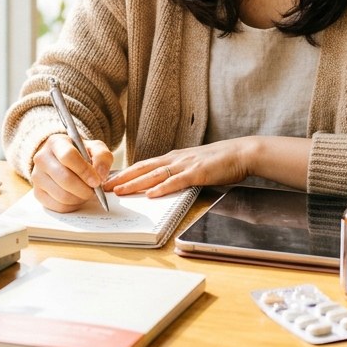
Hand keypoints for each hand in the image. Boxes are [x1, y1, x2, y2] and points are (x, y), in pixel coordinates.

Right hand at [31, 134, 112, 212]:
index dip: (84, 171)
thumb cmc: (80, 154)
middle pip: (65, 179)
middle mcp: (42, 158)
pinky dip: (72, 206)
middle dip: (84, 189)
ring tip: (86, 192)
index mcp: (55, 143)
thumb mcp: (94, 148)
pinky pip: (58, 206)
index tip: (97, 181)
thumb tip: (100, 174)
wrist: (62, 160)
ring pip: (62, 195)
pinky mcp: (37, 193)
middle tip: (94, 191)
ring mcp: (37, 176)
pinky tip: (77, 197)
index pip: (68, 156)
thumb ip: (102, 157)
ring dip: (80, 198)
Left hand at [106, 139, 254, 198]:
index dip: (126, 173)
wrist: (241, 153)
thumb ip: (179, 173)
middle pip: (143, 168)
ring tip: (120, 191)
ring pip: (154, 174)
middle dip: (123, 178)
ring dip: (135, 183)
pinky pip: (176, 181)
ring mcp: (186, 165)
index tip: (111, 180)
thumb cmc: (220, 161)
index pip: (144, 165)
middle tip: (105, 186)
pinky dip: (162, 188)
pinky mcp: (198, 172)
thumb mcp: (194, 165)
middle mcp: (176, 159)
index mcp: (174, 157)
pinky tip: (151, 194)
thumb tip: (165, 184)